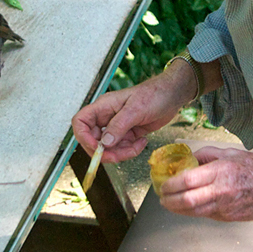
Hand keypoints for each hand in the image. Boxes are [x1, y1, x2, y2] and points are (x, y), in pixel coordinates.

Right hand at [72, 61, 193, 162]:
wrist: (171, 96)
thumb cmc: (153, 95)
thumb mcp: (135, 110)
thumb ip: (118, 126)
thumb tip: (104, 143)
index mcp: (103, 107)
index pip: (81, 122)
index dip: (83, 137)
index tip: (97, 149)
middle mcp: (106, 117)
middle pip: (93, 140)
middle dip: (105, 152)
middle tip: (118, 157)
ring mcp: (117, 126)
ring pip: (109, 148)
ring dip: (121, 153)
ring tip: (137, 146)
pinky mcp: (127, 133)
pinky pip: (122, 148)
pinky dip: (131, 150)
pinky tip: (142, 142)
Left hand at [160, 147, 252, 220]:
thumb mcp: (228, 152)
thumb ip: (205, 154)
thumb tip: (188, 158)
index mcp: (220, 172)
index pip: (188, 180)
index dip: (171, 184)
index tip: (163, 183)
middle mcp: (221, 191)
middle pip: (188, 200)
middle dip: (169, 200)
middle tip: (161, 196)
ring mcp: (225, 207)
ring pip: (194, 212)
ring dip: (177, 209)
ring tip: (168, 203)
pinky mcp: (229, 217)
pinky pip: (205, 215)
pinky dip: (192, 211)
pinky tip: (186, 206)